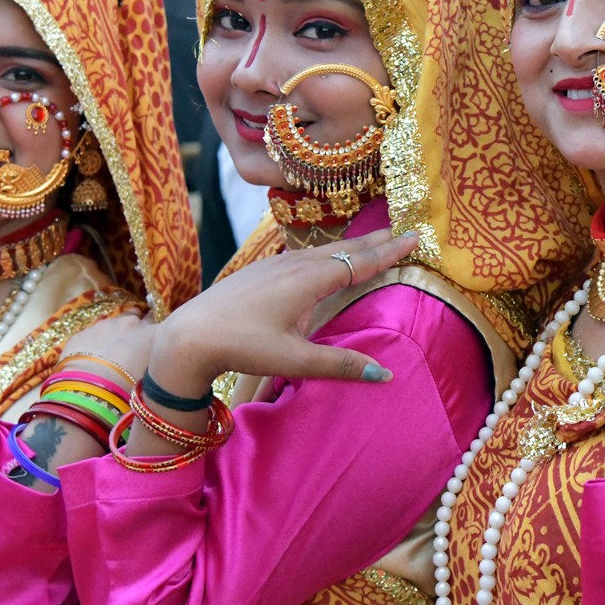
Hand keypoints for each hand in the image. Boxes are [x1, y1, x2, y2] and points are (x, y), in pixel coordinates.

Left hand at [148, 229, 419, 396]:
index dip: (390, 250)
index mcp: (309, 280)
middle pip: (345, 248)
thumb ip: (340, 364)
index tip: (415, 236)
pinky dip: (329, 251)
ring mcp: (276, 264)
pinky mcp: (261, 270)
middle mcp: (295, 264)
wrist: (188, 334)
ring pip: (324, 249)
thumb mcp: (294, 360)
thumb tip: (385, 373)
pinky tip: (324, 258)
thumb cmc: (242, 346)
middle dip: (377, 240)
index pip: (360, 261)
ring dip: (352, 245)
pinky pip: (306, 253)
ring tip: (372, 243)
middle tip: (404, 231)